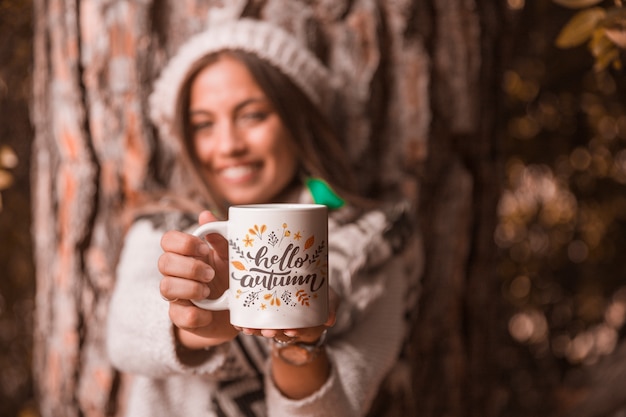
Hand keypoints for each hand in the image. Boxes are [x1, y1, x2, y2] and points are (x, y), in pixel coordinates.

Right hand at [158, 211, 237, 347]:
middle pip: (163, 262)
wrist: (238, 312)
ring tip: (209, 291)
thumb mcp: (230, 255)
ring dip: (190, 288)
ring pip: (165, 287)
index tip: (205, 249)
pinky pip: (177, 316)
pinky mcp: (181, 317)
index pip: (168, 240)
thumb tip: (206, 215)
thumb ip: (220, 237)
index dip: (183, 242)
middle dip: (189, 267)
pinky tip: (209, 312)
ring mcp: (177, 296)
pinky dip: (195, 314)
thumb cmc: (231, 277)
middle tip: (211, 273)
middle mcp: (176, 273)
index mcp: (186, 254)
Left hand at [234, 287, 338, 343]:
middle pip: (278, 332)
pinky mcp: (264, 315)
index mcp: (303, 323)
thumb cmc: (319, 297)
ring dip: (256, 330)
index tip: (291, 331)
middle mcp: (288, 325)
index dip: (293, 332)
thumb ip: (331, 307)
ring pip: (264, 329)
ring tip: (248, 329)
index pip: (298, 330)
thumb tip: (330, 320)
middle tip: (269, 331)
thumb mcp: (330, 301)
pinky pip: (254, 322)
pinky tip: (238, 324)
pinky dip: (245, 324)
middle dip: (272, 333)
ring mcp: (276, 321)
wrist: (307, 292)